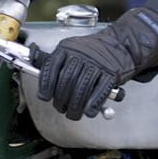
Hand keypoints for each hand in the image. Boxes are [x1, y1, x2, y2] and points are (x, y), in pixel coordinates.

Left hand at [36, 7, 157, 120]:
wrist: (122, 44)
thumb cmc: (93, 52)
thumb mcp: (71, 50)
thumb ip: (55, 61)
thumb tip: (35, 71)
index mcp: (68, 48)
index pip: (52, 67)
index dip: (46, 84)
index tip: (44, 97)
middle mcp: (81, 54)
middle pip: (66, 81)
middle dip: (61, 99)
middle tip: (61, 108)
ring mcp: (97, 63)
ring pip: (82, 88)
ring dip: (76, 106)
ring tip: (73, 114)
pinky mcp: (111, 73)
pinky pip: (99, 91)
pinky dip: (93, 104)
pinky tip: (89, 111)